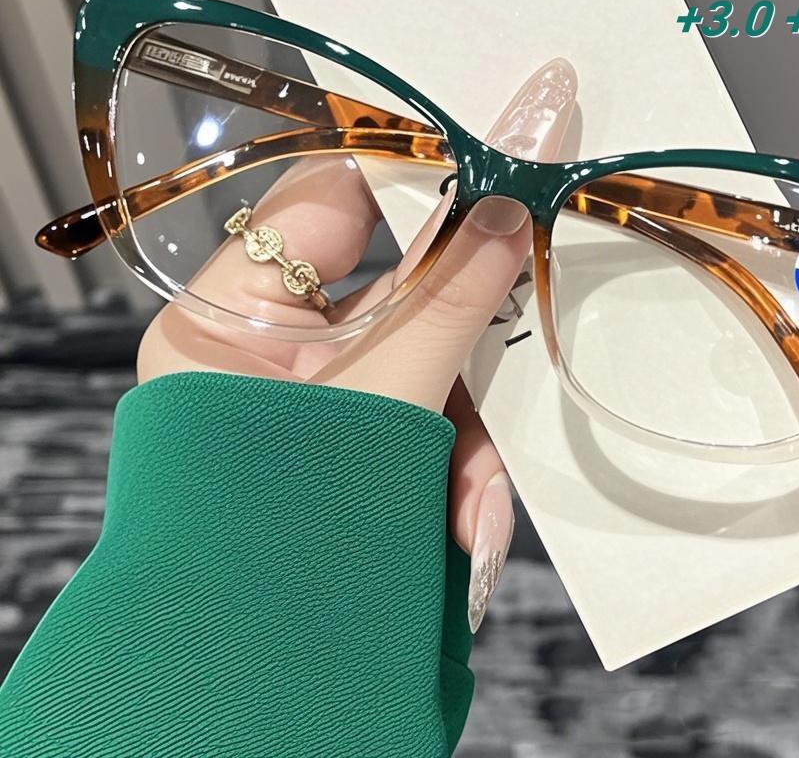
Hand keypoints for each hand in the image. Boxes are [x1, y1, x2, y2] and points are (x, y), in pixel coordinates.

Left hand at [137, 58, 577, 630]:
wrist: (257, 680)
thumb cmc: (287, 529)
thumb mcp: (382, 399)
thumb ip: (449, 298)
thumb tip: (509, 204)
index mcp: (229, 316)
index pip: (327, 201)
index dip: (413, 175)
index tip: (497, 157)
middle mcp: (264, 347)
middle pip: (392, 293)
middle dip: (463, 343)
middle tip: (530, 293)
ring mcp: (311, 398)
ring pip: (421, 365)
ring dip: (462, 442)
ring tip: (470, 523)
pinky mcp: (353, 440)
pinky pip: (419, 419)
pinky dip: (450, 473)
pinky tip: (465, 539)